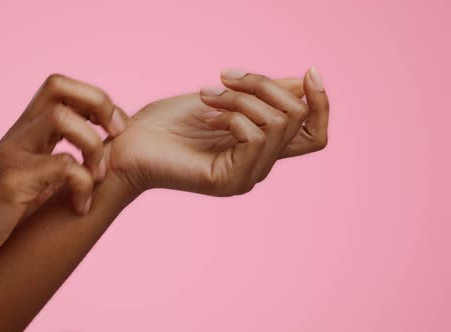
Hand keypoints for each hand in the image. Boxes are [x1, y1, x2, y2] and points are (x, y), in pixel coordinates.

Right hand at [0, 74, 126, 271]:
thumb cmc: (1, 211)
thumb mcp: (35, 177)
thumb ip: (59, 159)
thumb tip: (103, 158)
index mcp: (27, 130)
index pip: (61, 87)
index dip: (96, 99)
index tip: (115, 129)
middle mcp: (19, 134)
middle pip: (59, 86)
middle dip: (99, 104)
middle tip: (116, 135)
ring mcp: (14, 154)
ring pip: (62, 118)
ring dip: (92, 146)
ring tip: (99, 177)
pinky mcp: (13, 180)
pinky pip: (62, 165)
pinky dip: (83, 185)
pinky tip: (81, 207)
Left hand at [105, 68, 328, 195]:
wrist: (128, 144)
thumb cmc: (168, 122)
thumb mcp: (224, 97)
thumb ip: (264, 93)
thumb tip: (304, 81)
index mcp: (261, 146)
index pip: (314, 133)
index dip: (322, 102)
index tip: (309, 71)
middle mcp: (260, 164)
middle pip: (297, 117)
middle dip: (263, 84)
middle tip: (224, 77)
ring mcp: (246, 176)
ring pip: (276, 122)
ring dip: (240, 97)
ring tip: (206, 95)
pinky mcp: (229, 181)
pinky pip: (256, 136)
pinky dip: (232, 114)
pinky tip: (205, 114)